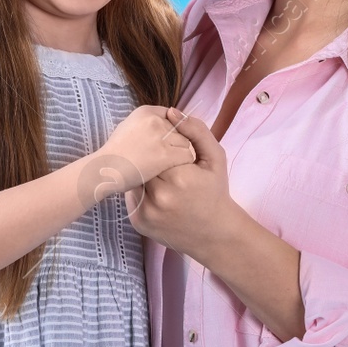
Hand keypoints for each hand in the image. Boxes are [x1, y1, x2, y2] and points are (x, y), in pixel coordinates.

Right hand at [97, 105, 196, 194]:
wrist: (104, 170)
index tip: (166, 142)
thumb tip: (168, 121)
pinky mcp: (165, 155)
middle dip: (175, 143)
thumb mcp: (128, 127)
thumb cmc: (115, 153)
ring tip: (165, 164)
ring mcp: (160, 137)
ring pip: (185, 143)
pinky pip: (186, 156)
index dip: (172, 130)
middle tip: (164, 156)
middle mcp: (154, 121)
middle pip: (181, 129)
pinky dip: (182, 164)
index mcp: (145, 112)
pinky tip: (170, 170)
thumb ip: (148, 123)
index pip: (172, 115)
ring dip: (179, 154)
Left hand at [127, 108, 236, 258]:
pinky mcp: (138, 222)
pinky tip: (156, 192)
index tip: (168, 149)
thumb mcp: (215, 158)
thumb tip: (172, 111)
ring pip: (134, 178)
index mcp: (179, 177)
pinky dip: (140, 189)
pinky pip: (132, 195)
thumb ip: (196, 131)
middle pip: (143, 163)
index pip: (157, 148)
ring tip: (160, 176)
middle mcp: (160, 197)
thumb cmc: (215, 192)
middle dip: (149, 159)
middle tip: (161, 161)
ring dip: (142, 173)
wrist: (214, 234)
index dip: (161, 145)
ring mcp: (146, 212)